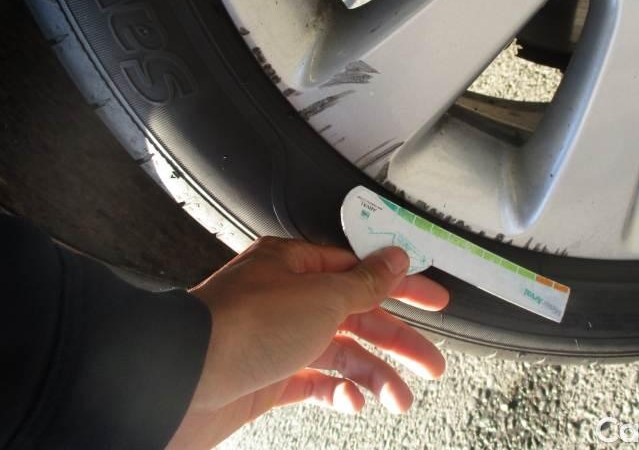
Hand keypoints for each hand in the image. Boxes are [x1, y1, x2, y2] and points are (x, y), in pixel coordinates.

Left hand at [167, 237, 449, 448]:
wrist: (180, 381)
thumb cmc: (240, 327)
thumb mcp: (320, 297)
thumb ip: (364, 282)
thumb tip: (395, 260)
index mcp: (297, 266)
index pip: (362, 270)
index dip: (402, 286)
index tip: (434, 300)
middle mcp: (288, 299)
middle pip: (357, 315)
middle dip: (397, 340)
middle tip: (431, 362)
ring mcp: (278, 340)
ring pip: (340, 354)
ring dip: (374, 375)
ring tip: (400, 398)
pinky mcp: (268, 377)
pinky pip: (315, 383)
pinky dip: (339, 392)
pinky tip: (353, 402)